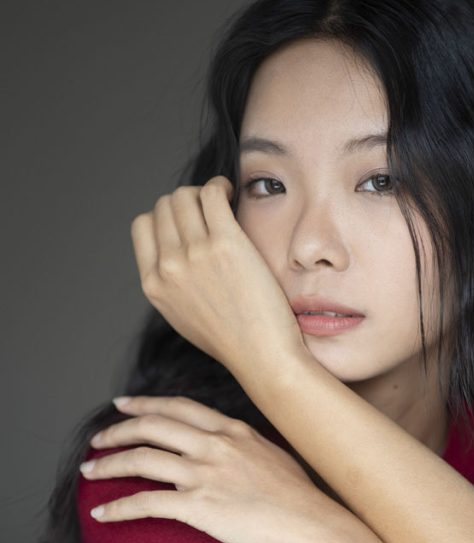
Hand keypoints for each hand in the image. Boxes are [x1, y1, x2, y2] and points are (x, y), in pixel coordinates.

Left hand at [81, 395, 336, 542]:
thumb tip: (235, 448)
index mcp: (234, 431)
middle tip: (98, 438)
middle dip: (118, 429)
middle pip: (153, 425)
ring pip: (141, 458)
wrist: (315, 527)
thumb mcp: (276, 457)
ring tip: (90, 473)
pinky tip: (102, 515)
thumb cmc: (303, 501)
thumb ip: (248, 447)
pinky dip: (118, 508)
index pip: (179, 407)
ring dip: (108, 465)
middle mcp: (216, 445)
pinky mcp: (199, 506)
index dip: (146, 404)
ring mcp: (206, 473)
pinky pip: (146, 502)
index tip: (124, 405)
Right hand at [130, 176, 305, 386]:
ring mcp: (194, 254)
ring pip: (185, 195)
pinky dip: (220, 186)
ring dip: (203, 191)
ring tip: (222, 198)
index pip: (143, 226)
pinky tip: (231, 193)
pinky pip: (211, 194)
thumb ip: (171, 285)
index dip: (165, 217)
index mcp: (153, 284)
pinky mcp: (225, 244)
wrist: (261, 356)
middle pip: (165, 206)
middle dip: (186, 201)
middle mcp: (168, 267)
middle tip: (209, 209)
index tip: (188, 220)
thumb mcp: (183, 316)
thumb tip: (172, 252)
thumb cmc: (232, 339)